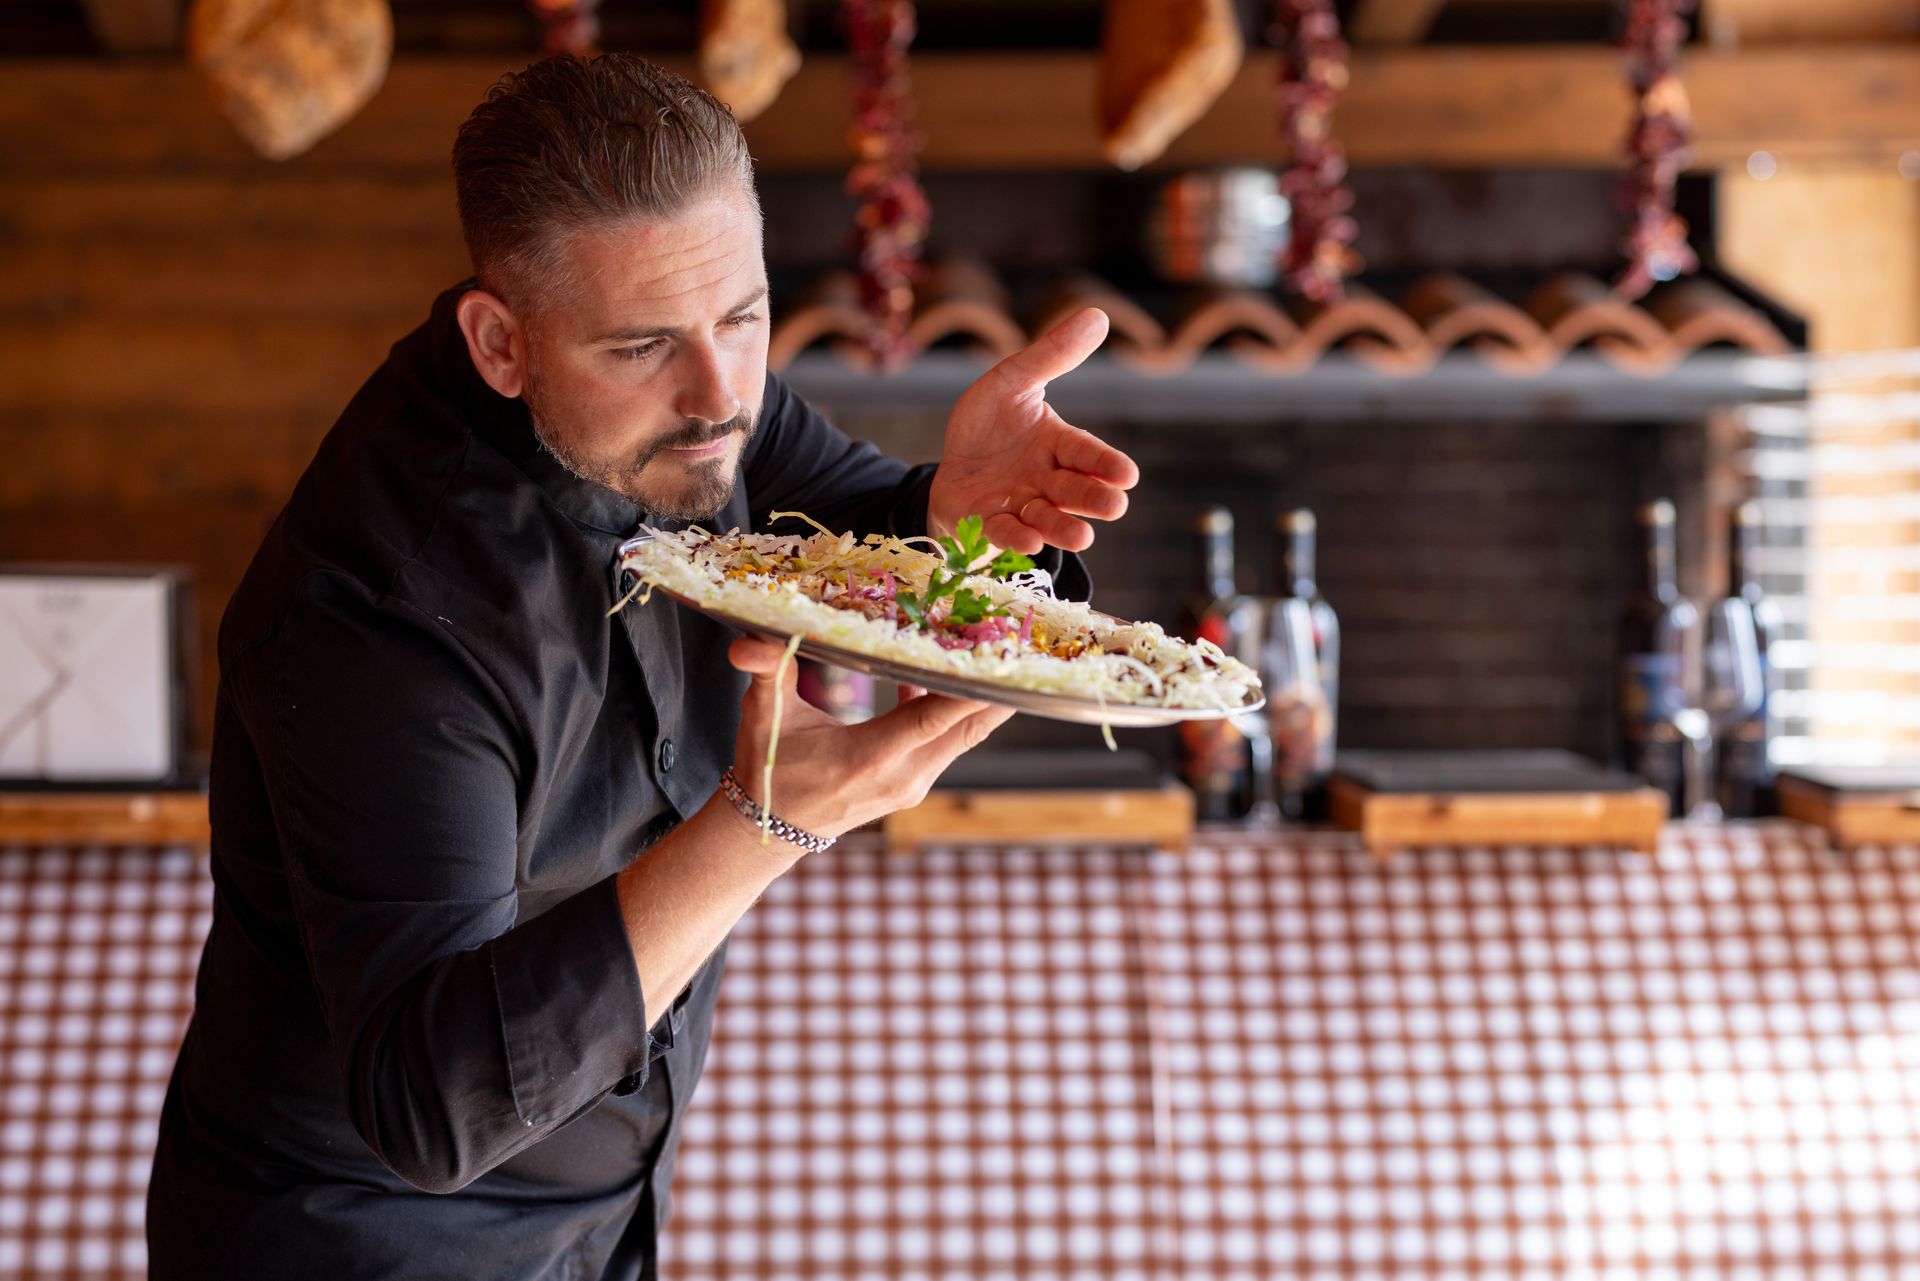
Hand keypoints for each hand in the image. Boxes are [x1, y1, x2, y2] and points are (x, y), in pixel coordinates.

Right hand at [724, 637, 1015, 839]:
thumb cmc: (768, 769)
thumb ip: (766, 672)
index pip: (934, 718)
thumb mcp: (764, 717)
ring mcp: (913, 782)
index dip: (972, 688)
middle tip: (1024, 644)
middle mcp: (903, 774)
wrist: (769, 829)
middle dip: (1000, 687)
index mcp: (871, 757)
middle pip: (968, 728)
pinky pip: (948, 740)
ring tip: (1001, 652)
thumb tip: (746, 639)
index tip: (1004, 657)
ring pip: (964, 735)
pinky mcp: (914, 783)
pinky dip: (957, 710)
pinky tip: (948, 672)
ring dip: (983, 697)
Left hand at [928, 307, 1140, 554]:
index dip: (1107, 464)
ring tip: (1083, 538)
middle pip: (1076, 491)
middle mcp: (1046, 480)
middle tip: (1115, 506)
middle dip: (1095, 499)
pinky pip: (1006, 532)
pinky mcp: (989, 523)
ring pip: (1048, 519)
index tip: (1128, 474)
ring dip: (1064, 528)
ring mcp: (1020, 505)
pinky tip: (1030, 540)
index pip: (1087, 453)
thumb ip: (1052, 355)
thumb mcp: (1013, 381)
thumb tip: (1097, 314)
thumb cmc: (989, 424)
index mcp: (1058, 444)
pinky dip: (1018, 538)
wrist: (950, 463)